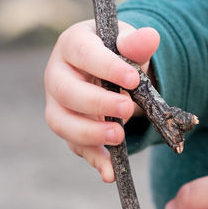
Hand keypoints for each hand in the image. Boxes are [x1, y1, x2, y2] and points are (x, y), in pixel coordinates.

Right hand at [43, 19, 160, 181]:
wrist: (111, 67)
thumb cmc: (117, 51)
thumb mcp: (128, 43)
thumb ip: (137, 42)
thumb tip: (150, 37)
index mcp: (72, 44)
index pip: (83, 53)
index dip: (106, 67)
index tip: (133, 80)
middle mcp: (57, 74)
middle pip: (66, 91)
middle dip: (97, 103)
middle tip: (127, 109)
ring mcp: (57, 103)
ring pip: (61, 122)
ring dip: (90, 134)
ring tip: (119, 138)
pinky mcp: (66, 127)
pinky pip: (74, 145)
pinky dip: (93, 158)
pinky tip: (110, 171)